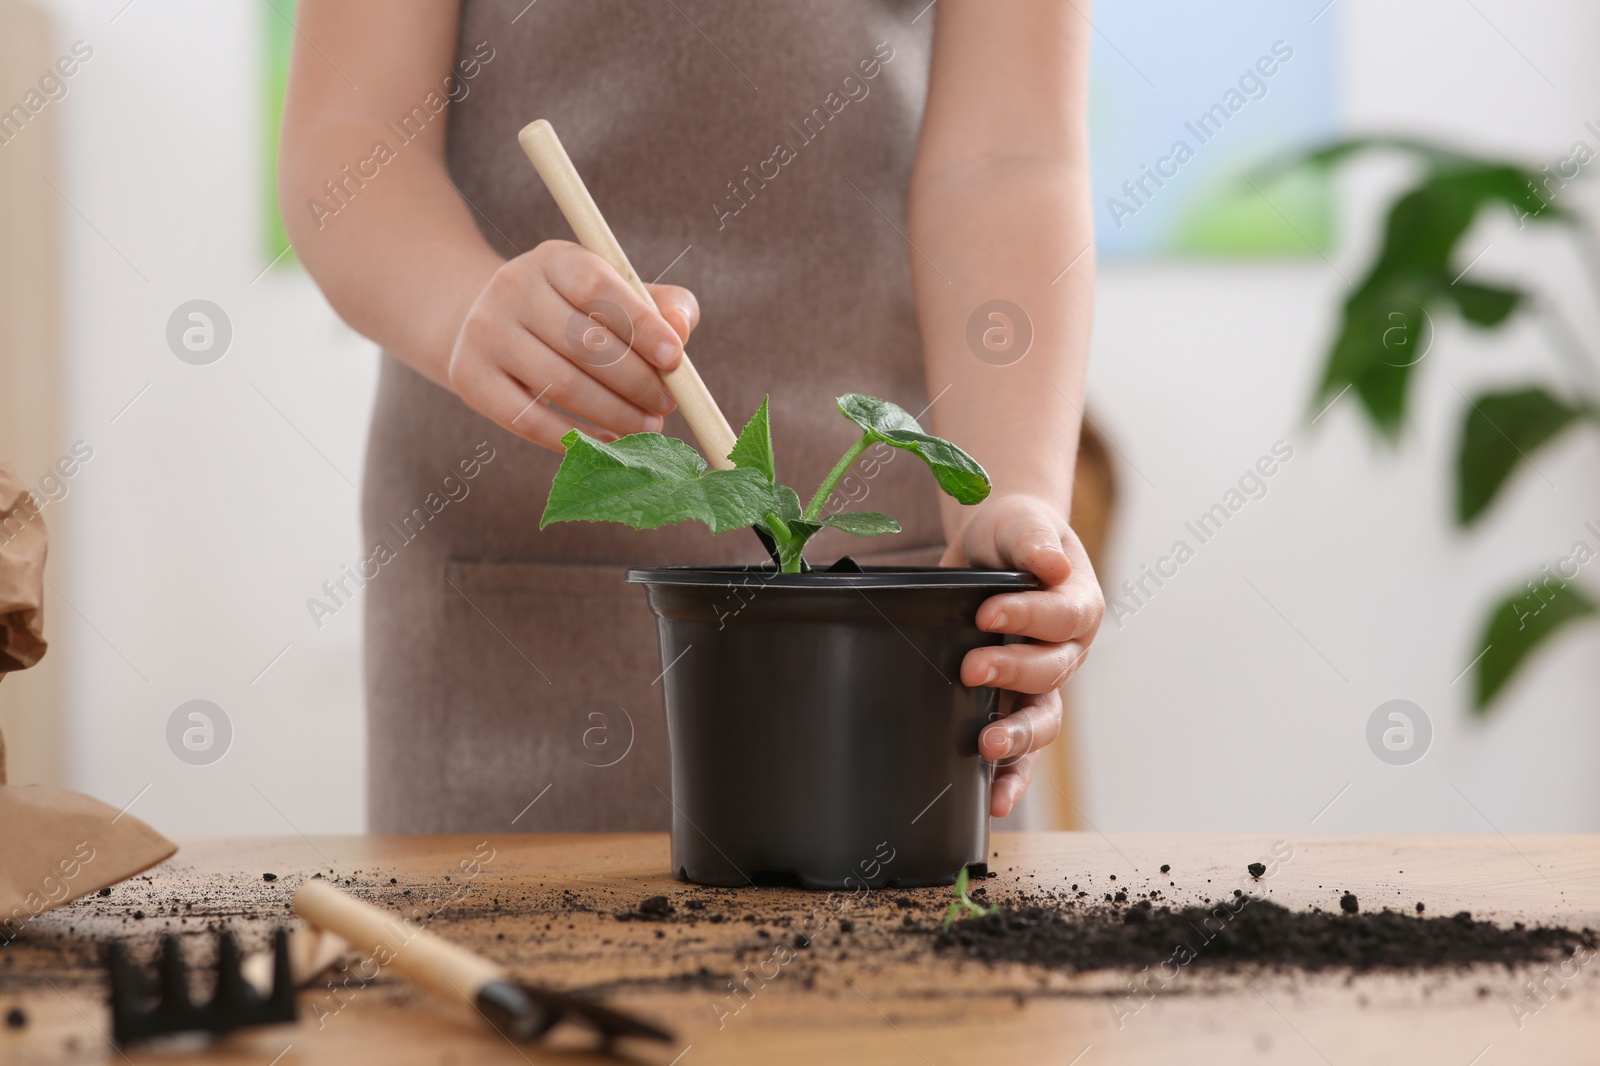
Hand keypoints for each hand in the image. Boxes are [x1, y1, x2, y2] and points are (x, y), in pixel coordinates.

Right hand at [446, 240, 698, 449]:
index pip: (597, 288)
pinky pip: (529, 420)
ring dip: (614, 414)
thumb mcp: (619, 293)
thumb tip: (680, 331)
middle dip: (636, 380)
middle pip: (582, 342)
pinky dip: (576, 437)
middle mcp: (512, 287)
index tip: (676, 359)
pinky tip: (610, 442)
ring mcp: (485, 333)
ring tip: (648, 426)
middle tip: (667, 404)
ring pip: (561, 385)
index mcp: (554, 258)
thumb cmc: (578, 312)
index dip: (640, 325)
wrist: (497, 324)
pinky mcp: (470, 378)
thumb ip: (660, 305)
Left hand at [941, 493, 1103, 817]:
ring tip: (984, 746)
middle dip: (1013, 674)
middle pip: (1052, 672)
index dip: (1028, 616)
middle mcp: (1067, 651)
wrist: (996, 548)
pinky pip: (1022, 750)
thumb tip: (1052, 565)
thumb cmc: (1012, 533)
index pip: (1062, 616)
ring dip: (1017, 737)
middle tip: (970, 669)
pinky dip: (1011, 776)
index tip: (988, 610)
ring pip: (1043, 719)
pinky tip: (991, 800)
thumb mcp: (1020, 522)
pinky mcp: (1013, 705)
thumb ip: (1033, 539)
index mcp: (1079, 605)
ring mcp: (1043, 685)